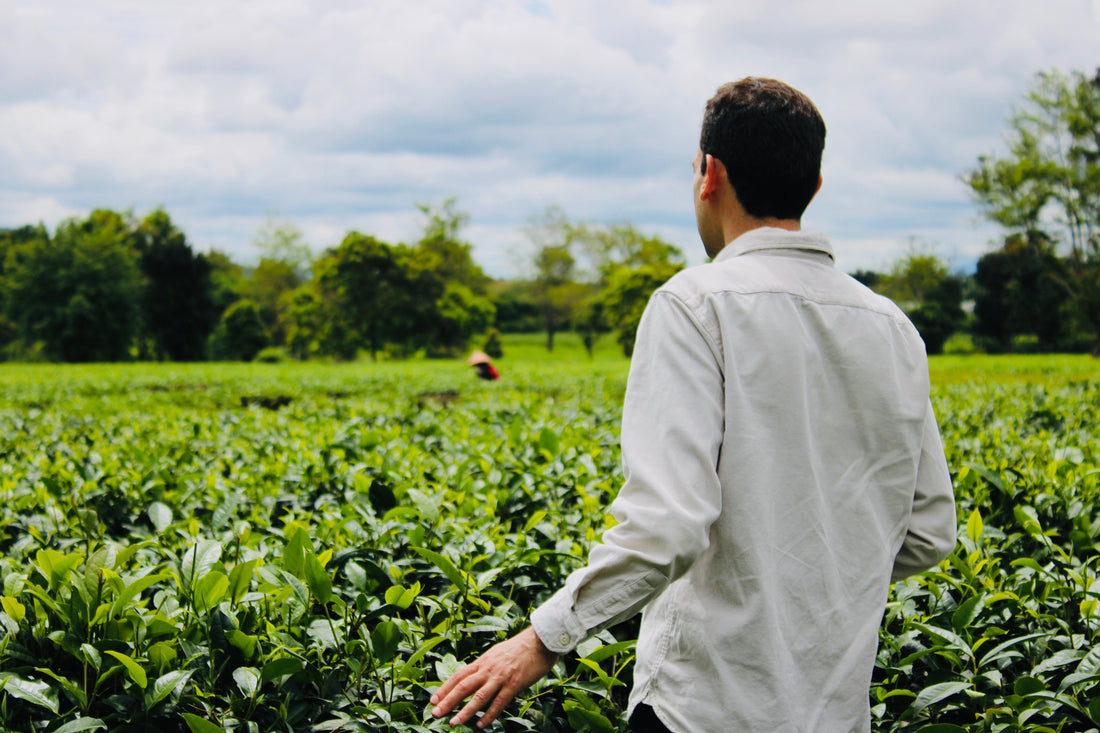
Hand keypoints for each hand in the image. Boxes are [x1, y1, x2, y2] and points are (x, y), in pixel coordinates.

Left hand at [430, 626, 559, 727]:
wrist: (539, 641)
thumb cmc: (519, 648)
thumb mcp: (496, 653)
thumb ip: (484, 666)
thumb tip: (473, 677)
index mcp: (482, 661)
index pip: (458, 676)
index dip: (444, 688)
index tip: (433, 700)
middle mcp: (488, 669)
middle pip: (463, 686)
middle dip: (448, 701)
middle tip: (435, 713)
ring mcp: (501, 677)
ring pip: (479, 696)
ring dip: (465, 711)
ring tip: (454, 723)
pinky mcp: (514, 684)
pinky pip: (499, 702)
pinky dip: (489, 714)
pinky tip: (481, 724)